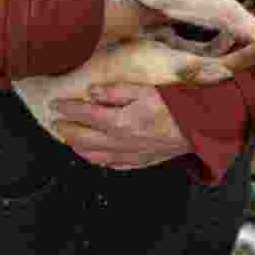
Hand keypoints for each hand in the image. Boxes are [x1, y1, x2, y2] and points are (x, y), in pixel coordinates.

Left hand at [51, 83, 191, 169]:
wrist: (199, 127)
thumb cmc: (174, 105)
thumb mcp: (145, 89)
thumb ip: (116, 91)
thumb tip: (92, 92)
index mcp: (120, 121)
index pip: (85, 115)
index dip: (67, 109)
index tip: (55, 104)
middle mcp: (121, 142)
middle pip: (84, 138)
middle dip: (66, 130)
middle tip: (54, 123)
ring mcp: (130, 154)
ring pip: (95, 155)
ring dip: (77, 147)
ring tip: (67, 139)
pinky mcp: (140, 161)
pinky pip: (112, 165)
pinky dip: (97, 160)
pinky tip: (94, 155)